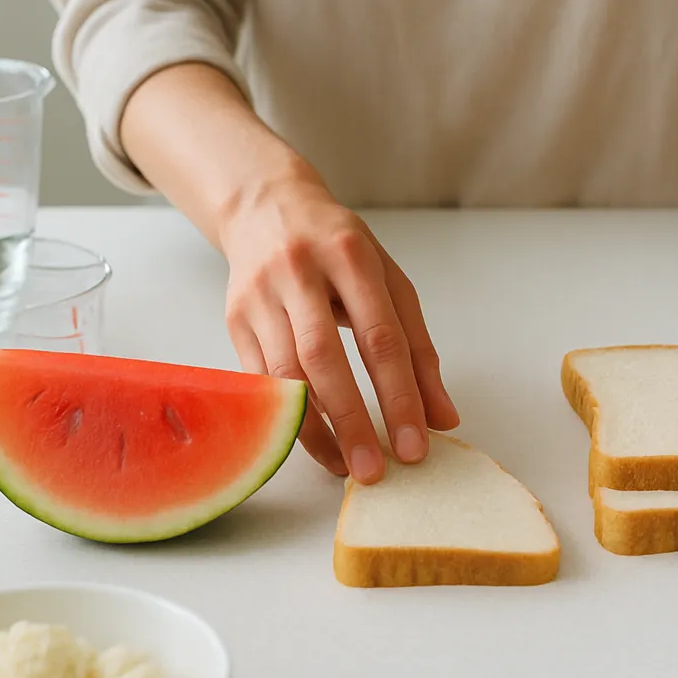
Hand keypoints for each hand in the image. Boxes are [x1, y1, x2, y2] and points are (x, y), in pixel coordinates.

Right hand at [220, 173, 459, 484]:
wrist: (265, 207)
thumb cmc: (340, 250)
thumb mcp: (389, 281)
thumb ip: (419, 349)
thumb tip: (443, 419)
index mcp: (351, 255)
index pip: (381, 337)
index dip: (400, 396)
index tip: (415, 446)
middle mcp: (300, 270)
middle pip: (325, 356)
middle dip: (352, 420)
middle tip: (374, 471)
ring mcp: (260, 294)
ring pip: (285, 371)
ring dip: (315, 428)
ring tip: (343, 467)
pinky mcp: (234, 317)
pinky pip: (260, 378)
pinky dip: (287, 415)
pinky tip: (311, 442)